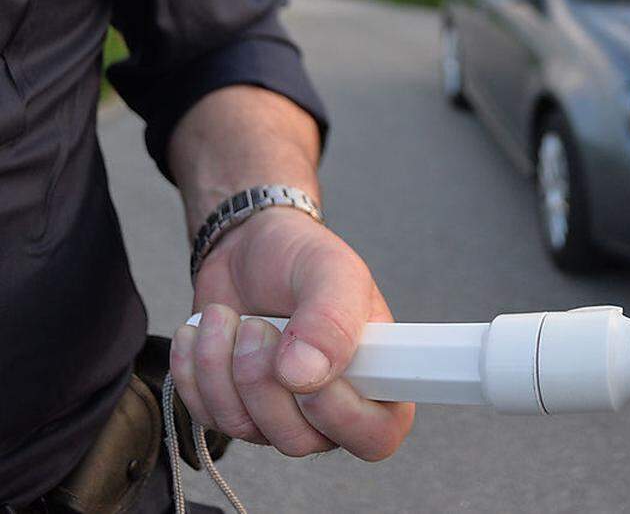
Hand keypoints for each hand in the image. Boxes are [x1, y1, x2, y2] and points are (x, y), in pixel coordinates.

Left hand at [169, 208, 413, 459]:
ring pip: (246, 429)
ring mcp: (281, 415)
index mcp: (378, 378)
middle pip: (299, 440)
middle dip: (263, 380)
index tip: (307, 368)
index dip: (340, 415)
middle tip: (255, 326)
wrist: (247, 248)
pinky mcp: (234, 410)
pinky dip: (193, 371)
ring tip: (226, 318)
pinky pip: (207, 416)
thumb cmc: (302, 256)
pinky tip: (203, 334)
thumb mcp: (331, 270)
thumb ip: (331, 320)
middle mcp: (333, 408)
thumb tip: (304, 377)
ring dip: (222, 368)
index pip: (377, 436)